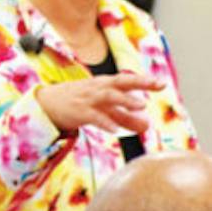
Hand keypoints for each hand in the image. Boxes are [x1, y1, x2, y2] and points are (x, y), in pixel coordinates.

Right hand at [36, 74, 161, 134]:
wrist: (48, 104)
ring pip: (108, 96)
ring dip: (125, 100)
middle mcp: (99, 89)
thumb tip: (148, 126)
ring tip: (141, 106)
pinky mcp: (79, 112)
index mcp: (106, 85)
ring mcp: (89, 99)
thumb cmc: (81, 103)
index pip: (128, 80)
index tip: (163, 83)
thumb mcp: (105, 110)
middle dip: (140, 82)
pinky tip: (116, 130)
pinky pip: (93, 116)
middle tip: (157, 85)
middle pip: (121, 82)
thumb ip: (127, 118)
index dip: (145, 81)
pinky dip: (105, 122)